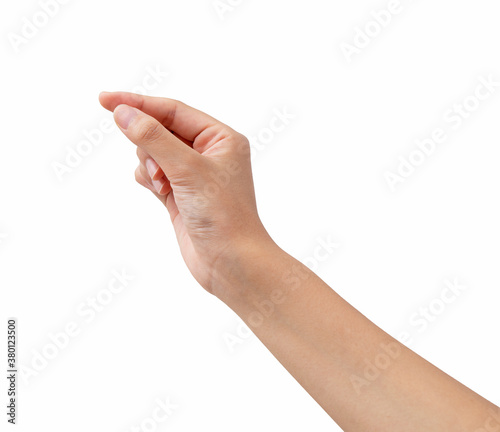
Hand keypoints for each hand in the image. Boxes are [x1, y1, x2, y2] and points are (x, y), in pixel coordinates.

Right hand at [99, 92, 272, 296]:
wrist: (231, 262)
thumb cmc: (223, 214)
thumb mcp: (187, 169)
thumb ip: (153, 138)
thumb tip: (123, 112)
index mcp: (221, 138)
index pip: (173, 110)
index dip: (138, 104)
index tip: (105, 100)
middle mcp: (209, 153)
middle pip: (161, 131)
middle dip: (150, 147)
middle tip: (160, 172)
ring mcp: (193, 175)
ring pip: (153, 154)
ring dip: (150, 166)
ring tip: (165, 187)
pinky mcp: (180, 194)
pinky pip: (153, 175)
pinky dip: (149, 180)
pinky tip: (161, 194)